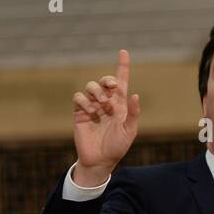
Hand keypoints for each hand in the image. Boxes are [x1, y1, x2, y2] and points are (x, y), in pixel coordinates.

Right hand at [71, 49, 140, 186]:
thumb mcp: (129, 131)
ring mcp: (92, 106)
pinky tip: (91, 112)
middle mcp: (106, 102)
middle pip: (104, 81)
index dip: (122, 66)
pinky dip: (85, 101)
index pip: (121, 81)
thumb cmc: (117, 147)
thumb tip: (134, 94)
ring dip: (97, 92)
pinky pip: (79, 97)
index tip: (123, 52)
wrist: (99, 161)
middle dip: (107, 80)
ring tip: (102, 105)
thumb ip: (133, 113)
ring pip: (90, 86)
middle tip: (111, 89)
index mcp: (120, 104)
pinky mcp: (79, 113)